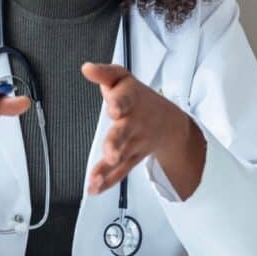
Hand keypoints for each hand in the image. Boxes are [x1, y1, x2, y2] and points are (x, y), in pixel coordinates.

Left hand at [81, 63, 198, 195]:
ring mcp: (134, 143)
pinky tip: (94, 187)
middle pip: (124, 133)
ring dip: (108, 168)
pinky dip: (108, 181)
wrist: (169, 122)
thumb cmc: (138, 98)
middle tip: (111, 153)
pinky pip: (121, 171)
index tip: (113, 108)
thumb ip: (104, 73)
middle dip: (116, 142)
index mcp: (131, 99)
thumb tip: (87, 68)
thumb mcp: (123, 78)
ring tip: (95, 178)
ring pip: (122, 156)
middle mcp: (134, 123)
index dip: (119, 103)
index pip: (125, 99)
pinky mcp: (132, 158)